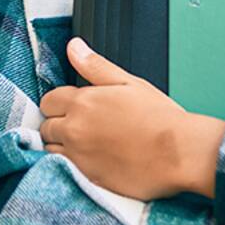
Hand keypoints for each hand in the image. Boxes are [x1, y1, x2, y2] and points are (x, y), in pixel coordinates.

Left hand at [38, 37, 224, 199]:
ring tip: (88, 143)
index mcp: (83, 102)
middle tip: (85, 125)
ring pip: (50, 149)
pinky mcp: (85, 178)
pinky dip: (71, 164)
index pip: (49, 101)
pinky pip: (63, 170)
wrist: (177, 153)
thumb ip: (95, 65)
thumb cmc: (160, 117)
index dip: (61, 102)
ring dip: (62, 145)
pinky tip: (92, 159)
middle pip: (46, 126)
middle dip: (59, 123)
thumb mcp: (129, 82)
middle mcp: (74, 130)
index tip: (76, 106)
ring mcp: (77, 157)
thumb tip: (74, 47)